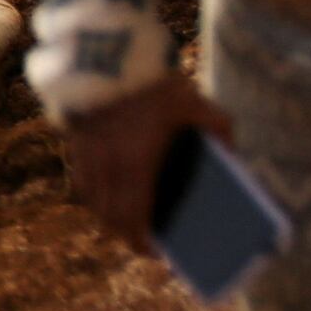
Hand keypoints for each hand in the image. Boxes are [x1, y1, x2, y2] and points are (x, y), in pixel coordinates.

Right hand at [60, 74, 224, 253]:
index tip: (155, 253)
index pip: (134, 217)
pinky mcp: (77, 144)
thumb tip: (233, 160)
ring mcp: (88, 156)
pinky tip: (113, 196)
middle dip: (127, 235)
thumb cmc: (162, 86)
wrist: (112, 56)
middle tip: (146, 243)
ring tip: (130, 224)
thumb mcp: (202, 108)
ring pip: (95, 201)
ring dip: (111, 218)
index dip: (142, 242)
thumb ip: (221, 135)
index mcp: (138, 163)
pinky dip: (99, 197)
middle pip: (111, 216)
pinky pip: (85, 182)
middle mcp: (108, 166)